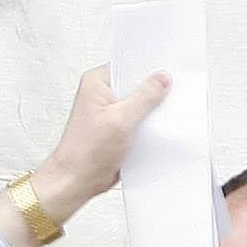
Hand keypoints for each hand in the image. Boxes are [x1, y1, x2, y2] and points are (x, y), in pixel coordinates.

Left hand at [24, 68, 173, 219]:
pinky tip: (156, 129)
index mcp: (96, 83)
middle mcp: (101, 94)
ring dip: (150, 111)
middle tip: (170, 95)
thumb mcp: (121, 119)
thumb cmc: (85, 152)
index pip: (129, 66)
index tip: (169, 73)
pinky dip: (147, 125)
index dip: (150, 69)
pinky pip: (137, 120)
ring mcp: (110, 112)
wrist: (76, 181)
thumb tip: (161, 79)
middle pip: (136, 84)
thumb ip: (144, 97)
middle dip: (153, 91)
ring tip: (162, 115)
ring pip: (138, 103)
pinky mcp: (116, 128)